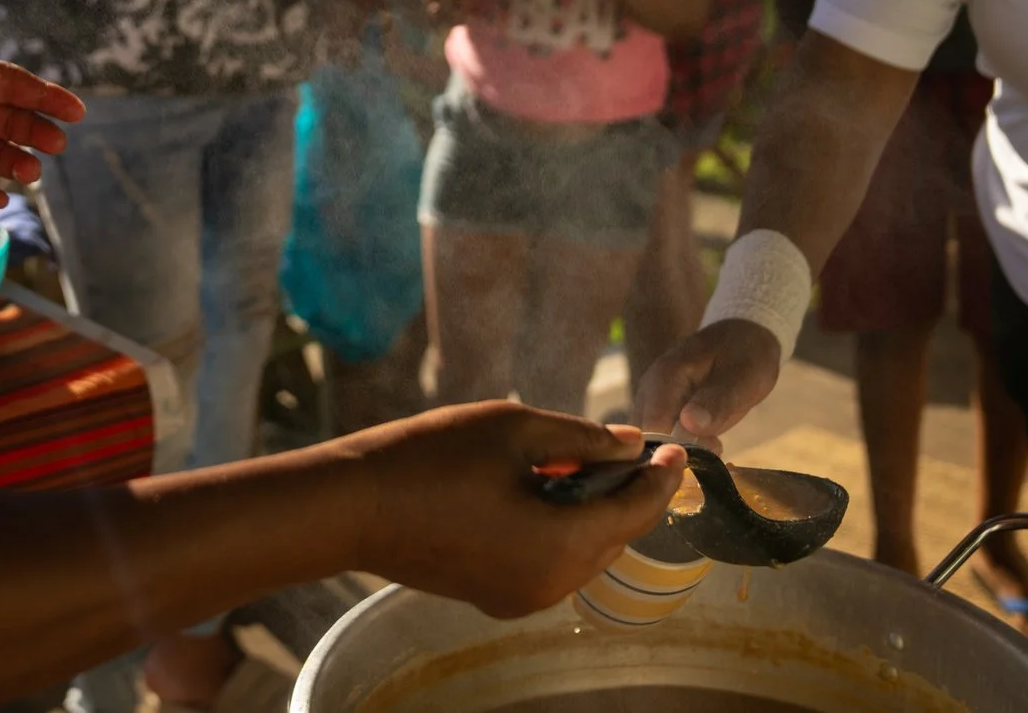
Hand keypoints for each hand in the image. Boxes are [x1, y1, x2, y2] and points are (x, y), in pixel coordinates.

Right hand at [337, 403, 682, 617]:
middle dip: (629, 495)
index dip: (661, 476)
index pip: (636, 511)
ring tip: (584, 463)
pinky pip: (549, 563)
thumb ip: (583, 439)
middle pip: (614, 538)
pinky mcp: (493, 596)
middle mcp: (548, 586)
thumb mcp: (514, 430)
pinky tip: (546, 490)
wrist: (351, 506)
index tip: (676, 447)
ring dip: (593, 512)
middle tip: (634, 450)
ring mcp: (518, 598)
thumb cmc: (430, 458)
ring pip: (583, 553)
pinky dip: (561, 529)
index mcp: (560, 546)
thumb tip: (630, 446)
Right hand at [633, 319, 783, 442]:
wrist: (746, 336)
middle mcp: (650, 390)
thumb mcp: (743, 377)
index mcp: (665, 377)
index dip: (670, 452)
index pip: (651, 427)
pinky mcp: (661, 410)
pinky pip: (661, 438)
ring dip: (678, 454)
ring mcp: (652, 400)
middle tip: (713, 454)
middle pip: (644, 439)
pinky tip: (709, 444)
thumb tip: (690, 425)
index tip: (700, 462)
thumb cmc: (747, 354)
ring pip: (650, 442)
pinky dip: (681, 448)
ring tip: (716, 446)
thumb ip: (718, 400)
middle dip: (673, 457)